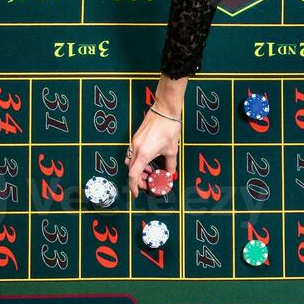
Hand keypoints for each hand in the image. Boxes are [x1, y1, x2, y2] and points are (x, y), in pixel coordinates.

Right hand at [126, 76, 186, 196]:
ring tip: (151, 171)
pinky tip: (150, 160)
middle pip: (131, 170)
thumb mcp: (172, 150)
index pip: (133, 175)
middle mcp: (136, 148)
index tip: (137, 194)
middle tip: (149, 183)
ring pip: (131, 162)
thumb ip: (170, 165)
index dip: (134, 186)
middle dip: (138, 179)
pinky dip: (139, 161)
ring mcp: (134, 142)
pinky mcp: (136, 137)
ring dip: (139, 170)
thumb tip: (170, 175)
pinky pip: (133, 153)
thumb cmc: (169, 128)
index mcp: (143, 154)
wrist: (164, 109)